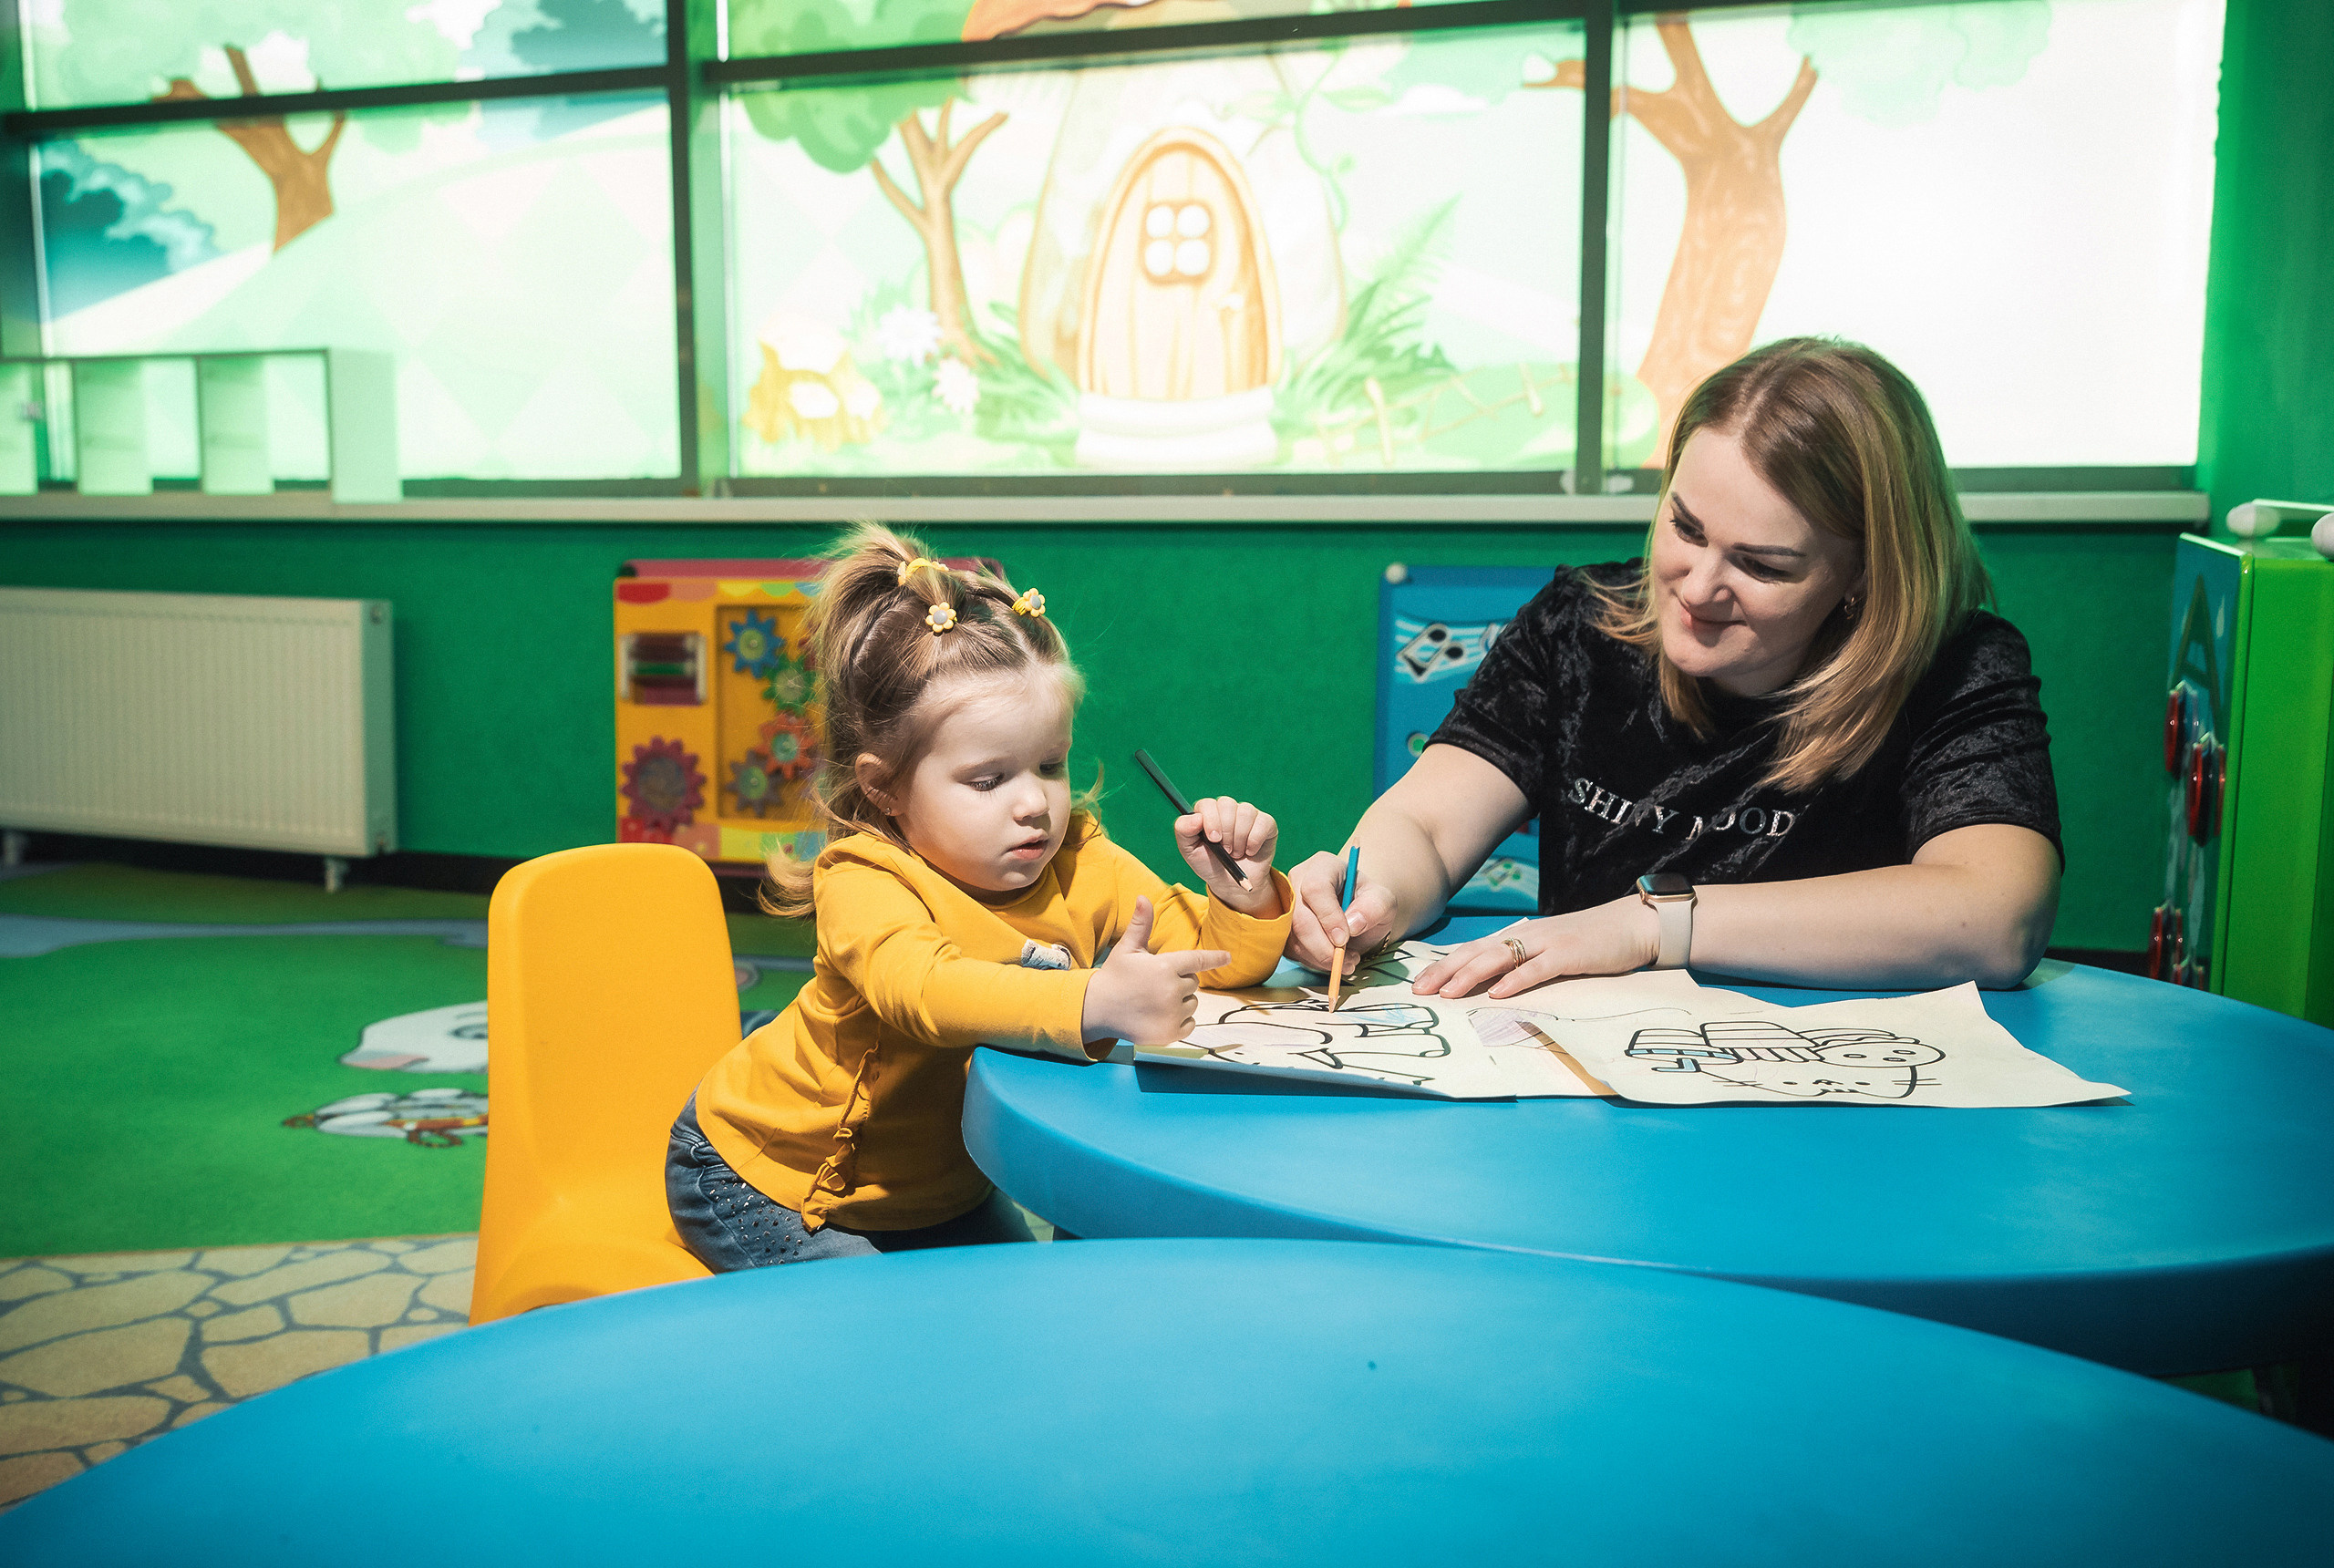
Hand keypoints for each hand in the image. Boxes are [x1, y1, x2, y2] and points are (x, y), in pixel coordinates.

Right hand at [1081, 896, 1231, 1047]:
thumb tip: (1143, 897)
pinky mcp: (1170, 1033)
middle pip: (1193, 982)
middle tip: (1156, 984)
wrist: (1097, 1009)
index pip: (1197, 960)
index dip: (1214, 958)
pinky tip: (1161, 1016)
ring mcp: (1171, 1013)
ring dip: (1181, 1001)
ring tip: (1156, 1000)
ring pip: (1193, 1002)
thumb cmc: (1115, 976)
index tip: (1228, 957)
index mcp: (1164, 967)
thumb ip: (1141, 924)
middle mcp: (1171, 990)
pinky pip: (1190, 1023)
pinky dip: (1181, 1020)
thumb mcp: (1127, 949)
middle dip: (1180, 980)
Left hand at [1176, 796, 1279, 915]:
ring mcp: (1247, 814)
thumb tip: (1196, 817)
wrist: (1232, 884)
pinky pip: (1263, 822)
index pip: (1207, 804)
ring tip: (1236, 852)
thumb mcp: (1189, 851)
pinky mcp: (1266, 823)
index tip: (1213, 839)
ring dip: (1239, 839)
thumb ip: (1183, 831)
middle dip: (1226, 832)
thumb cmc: (1209, 864)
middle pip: (1227, 804)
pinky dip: (1254, 841)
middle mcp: (1227, 809)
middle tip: (1225, 850)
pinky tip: (1250, 851)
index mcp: (1207, 812)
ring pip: (1245, 812)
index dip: (1211, 819)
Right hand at [1286, 849, 1396, 975]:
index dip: (1328, 917)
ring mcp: (1287, 905)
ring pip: (1294, 938)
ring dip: (1321, 958)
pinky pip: (1292, 951)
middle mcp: (1298, 881)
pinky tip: (1333, 959)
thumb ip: (1374, 908)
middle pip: (1299, 917)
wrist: (1357, 912)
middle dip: (1323, 947)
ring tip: (1348, 961)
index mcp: (1323, 866)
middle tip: (1348, 961)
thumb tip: (1352, 925)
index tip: (1344, 939)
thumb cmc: (1369, 902)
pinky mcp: (1283, 928)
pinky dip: (1314, 962)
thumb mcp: (1383, 901)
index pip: (1316, 888)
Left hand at [1410, 896, 1660, 998]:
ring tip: (1447, 993)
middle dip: (1445, 970)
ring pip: (1500, 958)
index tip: (1418, 983)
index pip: (1473, 950)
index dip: (1444, 965)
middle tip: (1418, 990)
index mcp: (1518, 937)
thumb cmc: (1590, 942)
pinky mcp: (1569, 954)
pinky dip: (1516, 980)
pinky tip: (1498, 993)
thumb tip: (1491, 986)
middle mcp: (1526, 936)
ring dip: (1470, 975)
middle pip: (1477, 952)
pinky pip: (1537, 968)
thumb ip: (1523, 963)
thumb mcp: (1549, 951)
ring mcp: (1547, 943)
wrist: (1633, 925)